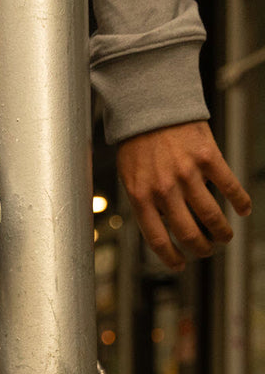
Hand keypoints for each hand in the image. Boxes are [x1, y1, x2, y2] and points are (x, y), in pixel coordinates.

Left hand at [117, 121, 251, 271]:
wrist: (151, 107)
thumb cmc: (138, 144)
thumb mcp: (130, 178)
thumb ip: (145, 202)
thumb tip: (163, 225)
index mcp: (141, 198)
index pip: (157, 239)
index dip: (170, 257)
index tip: (180, 265)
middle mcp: (164, 189)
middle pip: (187, 231)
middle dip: (200, 247)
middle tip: (207, 251)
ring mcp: (187, 173)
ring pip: (209, 213)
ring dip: (221, 230)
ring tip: (225, 238)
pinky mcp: (207, 157)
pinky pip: (228, 184)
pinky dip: (239, 200)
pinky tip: (243, 210)